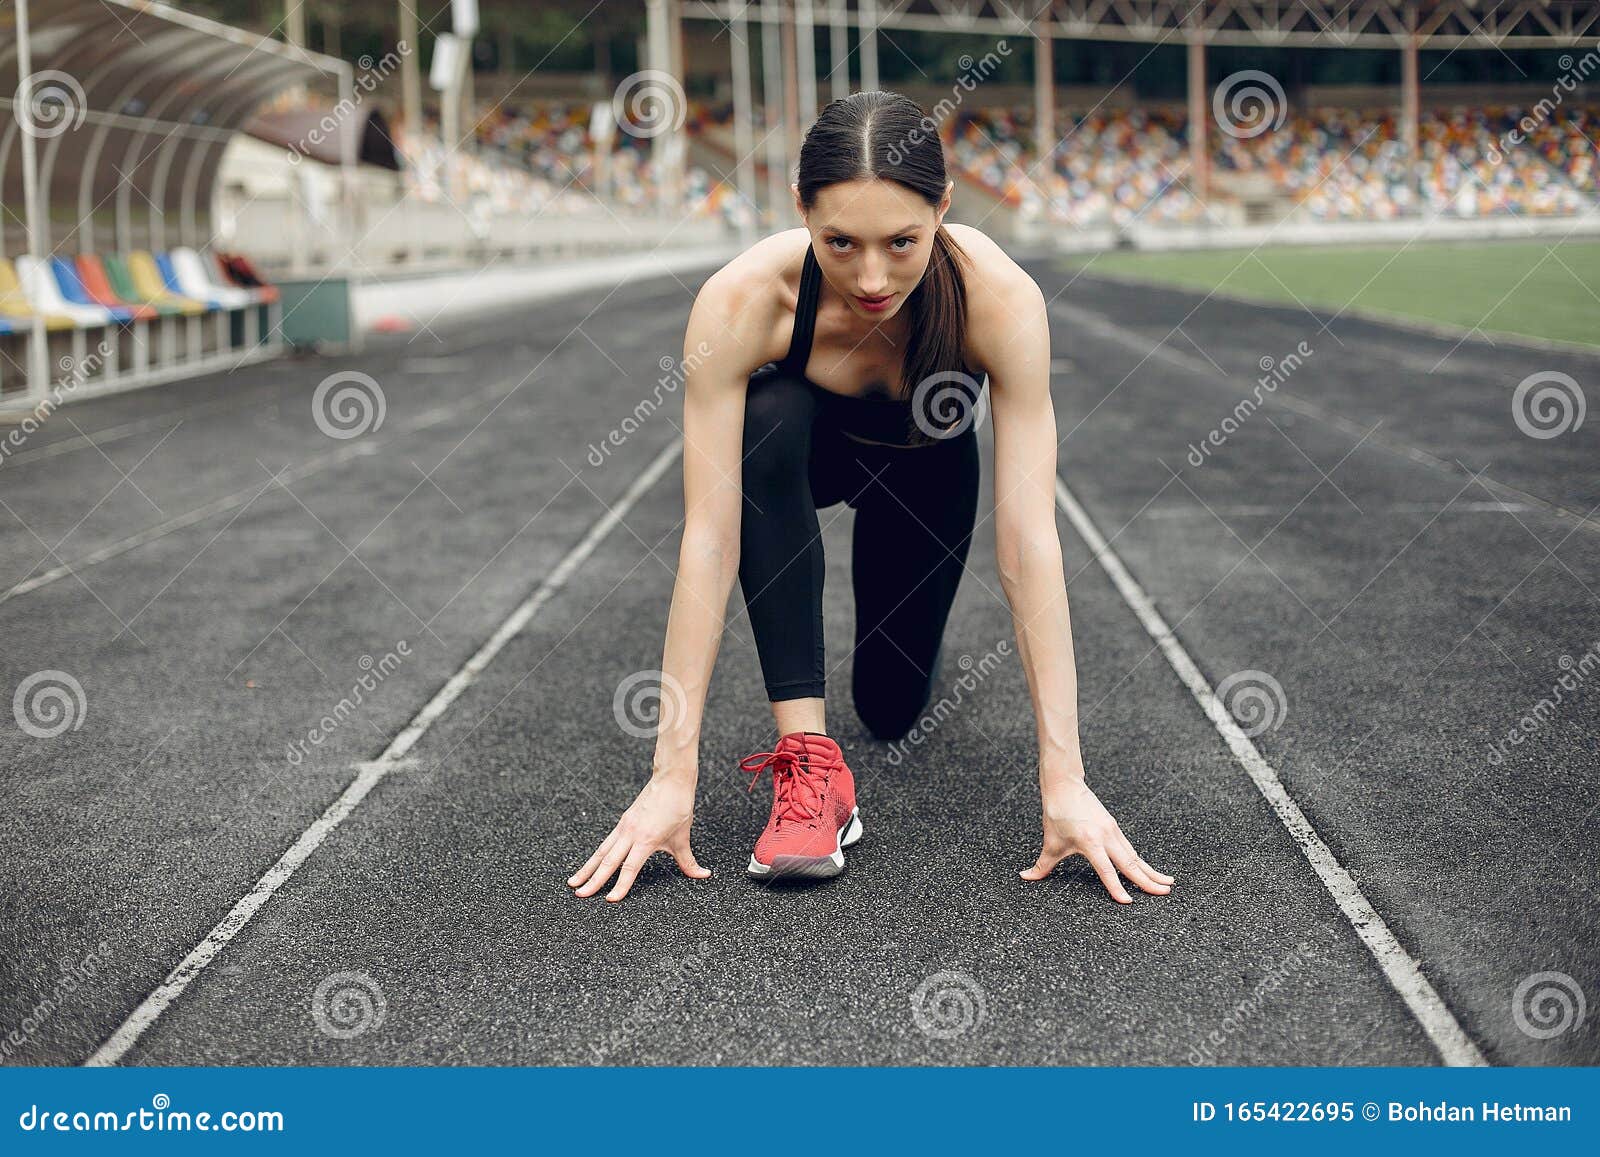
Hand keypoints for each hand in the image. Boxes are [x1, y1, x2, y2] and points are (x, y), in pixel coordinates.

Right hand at [567, 775, 711, 901]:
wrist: (670, 780)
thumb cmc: (678, 806)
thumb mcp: (683, 837)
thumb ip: (689, 861)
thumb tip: (703, 875)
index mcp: (646, 839)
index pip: (629, 868)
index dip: (620, 885)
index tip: (610, 900)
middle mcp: (630, 833)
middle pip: (607, 861)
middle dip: (592, 880)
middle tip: (579, 895)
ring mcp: (624, 827)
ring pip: (601, 852)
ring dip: (587, 868)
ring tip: (573, 882)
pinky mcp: (623, 822)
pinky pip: (606, 842)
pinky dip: (596, 855)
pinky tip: (589, 865)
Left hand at [1020, 777, 1174, 902]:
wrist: (1065, 786)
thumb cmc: (1057, 813)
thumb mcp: (1050, 842)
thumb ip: (1041, 865)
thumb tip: (1025, 877)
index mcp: (1090, 842)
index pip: (1106, 870)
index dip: (1116, 887)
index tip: (1128, 901)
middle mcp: (1106, 836)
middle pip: (1130, 863)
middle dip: (1148, 880)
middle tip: (1165, 893)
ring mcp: (1113, 831)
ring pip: (1135, 856)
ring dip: (1151, 871)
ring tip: (1168, 884)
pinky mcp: (1114, 827)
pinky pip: (1130, 849)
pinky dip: (1141, 861)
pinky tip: (1151, 871)